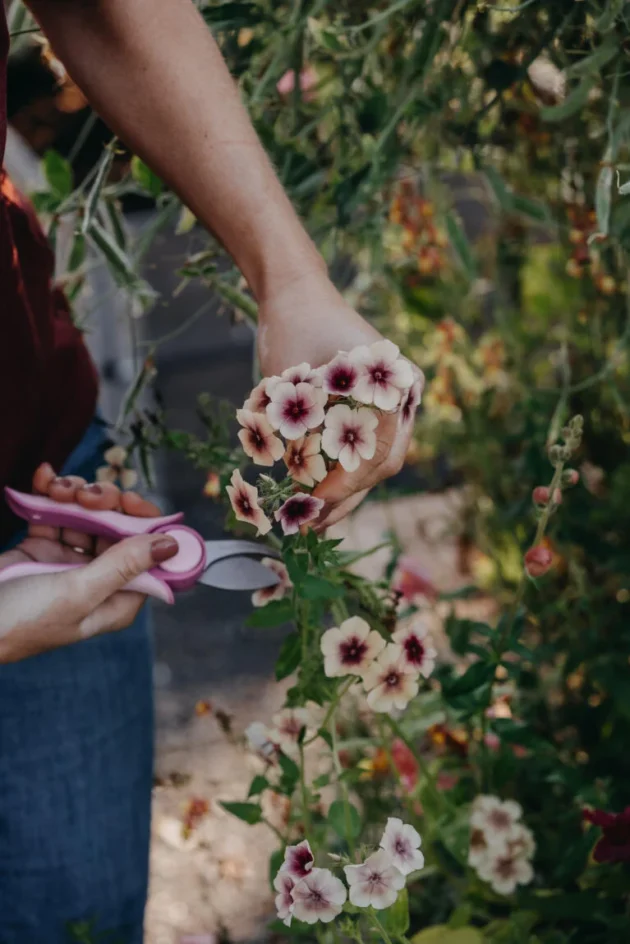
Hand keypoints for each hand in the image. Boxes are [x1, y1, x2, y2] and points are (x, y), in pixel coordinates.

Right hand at [0, 464, 177, 662]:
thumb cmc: (23, 621)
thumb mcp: (78, 592)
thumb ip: (124, 565)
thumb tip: (171, 545)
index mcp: (117, 599)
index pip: (149, 556)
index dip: (145, 524)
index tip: (130, 501)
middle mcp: (99, 580)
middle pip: (121, 529)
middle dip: (107, 503)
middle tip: (88, 494)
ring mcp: (70, 562)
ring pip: (89, 515)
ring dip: (77, 494)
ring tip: (59, 488)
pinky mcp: (42, 548)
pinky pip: (56, 513)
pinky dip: (51, 494)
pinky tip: (44, 478)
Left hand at [257, 273, 421, 529]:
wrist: (294, 295)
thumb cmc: (291, 332)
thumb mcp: (291, 387)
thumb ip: (302, 436)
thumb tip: (301, 494)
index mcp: (394, 384)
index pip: (378, 452)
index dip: (346, 485)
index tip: (313, 504)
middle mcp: (402, 393)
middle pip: (383, 462)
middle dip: (348, 497)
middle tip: (311, 524)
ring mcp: (393, 399)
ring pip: (377, 460)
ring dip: (348, 492)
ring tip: (314, 521)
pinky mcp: (376, 405)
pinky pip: (368, 446)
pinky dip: (345, 471)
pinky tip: (321, 496)